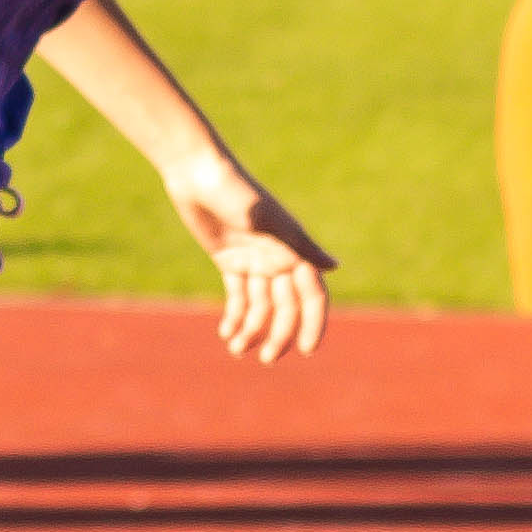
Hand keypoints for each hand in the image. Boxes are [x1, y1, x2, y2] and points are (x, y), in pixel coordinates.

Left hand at [165, 161, 332, 363]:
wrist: (197, 172)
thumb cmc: (236, 190)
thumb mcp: (267, 219)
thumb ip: (299, 245)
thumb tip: (333, 267)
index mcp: (293, 249)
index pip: (311, 294)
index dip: (313, 322)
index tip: (307, 350)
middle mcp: (277, 257)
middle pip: (285, 306)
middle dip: (279, 334)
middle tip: (266, 359)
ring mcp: (254, 260)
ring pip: (260, 306)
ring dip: (252, 330)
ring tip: (236, 349)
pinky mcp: (230, 260)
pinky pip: (238, 296)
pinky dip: (235, 316)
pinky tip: (226, 333)